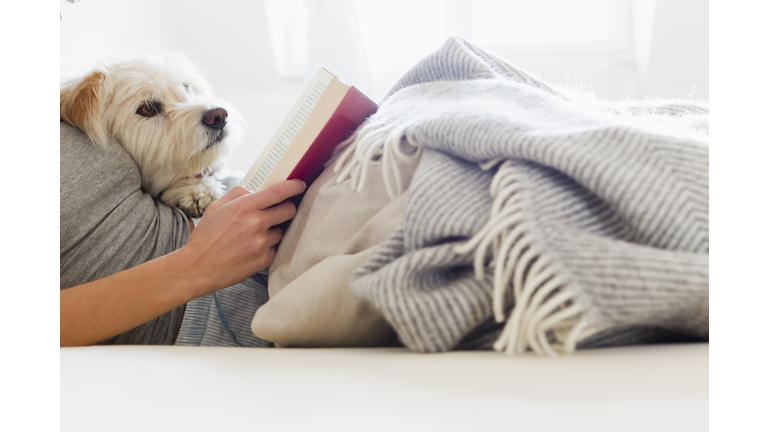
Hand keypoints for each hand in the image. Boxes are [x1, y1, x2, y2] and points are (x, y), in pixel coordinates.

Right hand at [178, 180, 305, 296]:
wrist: (197, 268)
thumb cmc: (205, 237)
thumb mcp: (215, 207)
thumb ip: (238, 194)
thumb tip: (256, 192)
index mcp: (244, 207)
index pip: (279, 192)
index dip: (294, 187)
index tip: (300, 185)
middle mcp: (256, 223)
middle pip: (289, 210)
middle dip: (288, 208)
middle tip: (280, 211)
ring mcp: (262, 243)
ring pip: (282, 231)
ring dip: (274, 230)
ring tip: (254, 235)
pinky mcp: (263, 260)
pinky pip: (275, 248)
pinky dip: (268, 246)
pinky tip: (252, 248)